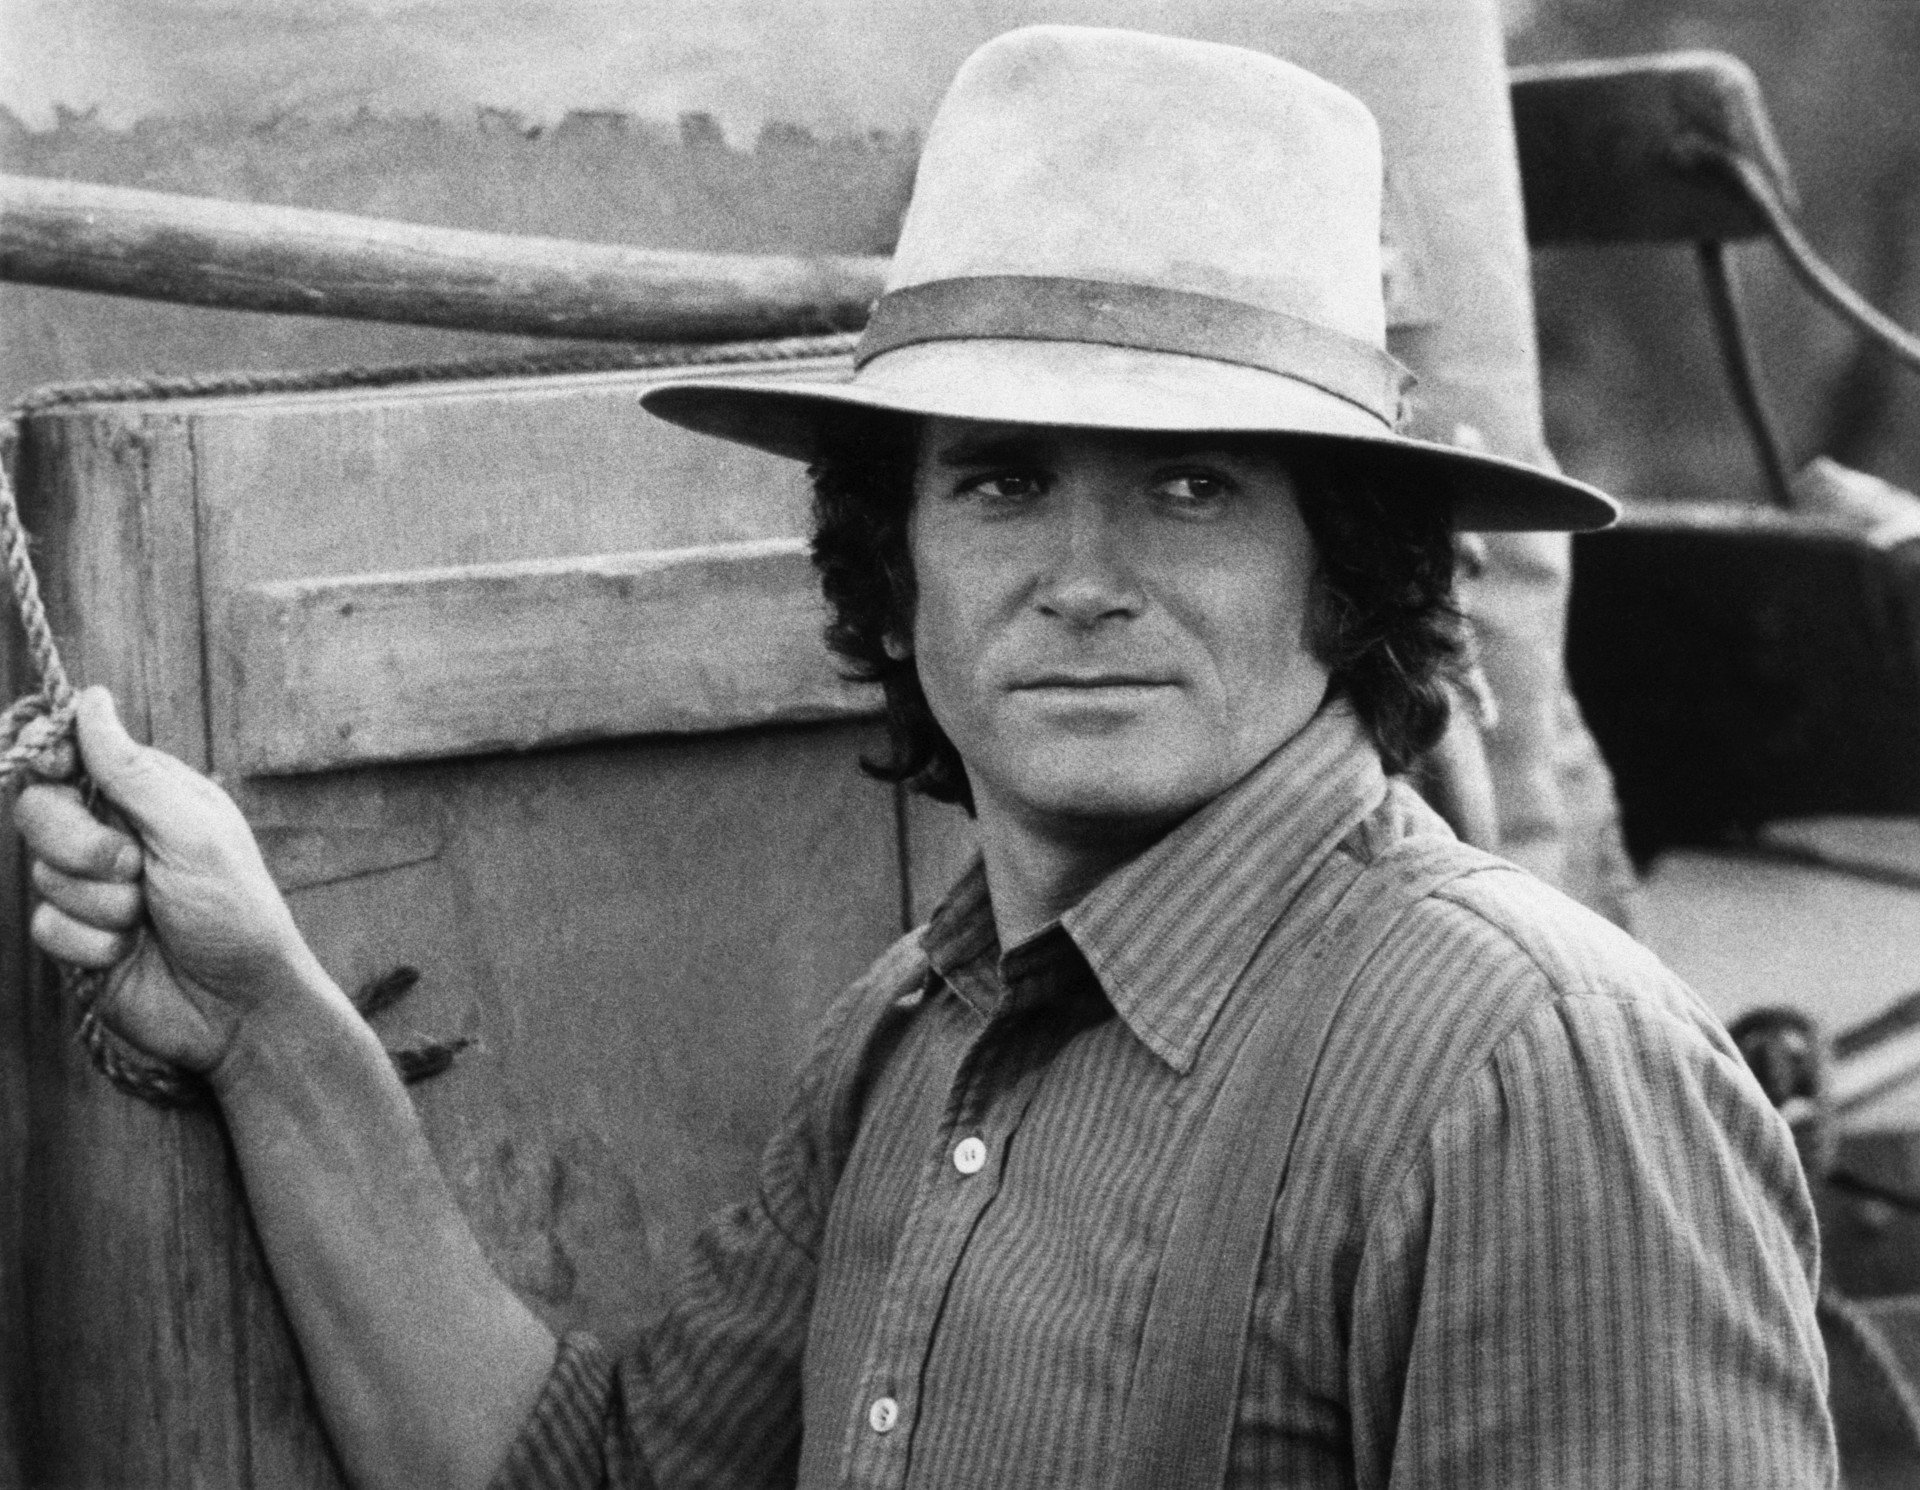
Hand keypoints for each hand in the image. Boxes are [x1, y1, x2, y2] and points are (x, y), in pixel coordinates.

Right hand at [13, 687, 326, 1074]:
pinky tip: (128, 953)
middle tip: (132, 868)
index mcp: (149, 798)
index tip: (59, 772)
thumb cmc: (234, 910)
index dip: (53, 760)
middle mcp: (115, 835)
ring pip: (39, 872)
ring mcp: (92, 888)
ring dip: (98, 902)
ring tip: (147, 918)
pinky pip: (43, 926)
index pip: (72, 756)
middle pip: (39, 810)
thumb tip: (91, 697)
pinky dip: (89, 943)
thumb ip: (132, 770)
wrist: (236, 1006)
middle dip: (79, 843)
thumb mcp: (191, 830)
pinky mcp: (75, 938)